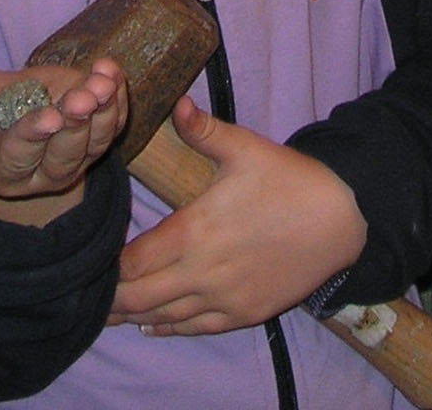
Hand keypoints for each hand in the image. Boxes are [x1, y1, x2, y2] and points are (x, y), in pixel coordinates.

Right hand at [0, 59, 126, 225]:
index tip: (49, 116)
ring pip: (95, 144)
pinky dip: (117, 100)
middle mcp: (40, 172)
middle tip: (82, 98)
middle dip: (75, 126)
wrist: (3, 111)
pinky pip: (113, 124)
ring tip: (102, 82)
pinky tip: (111, 73)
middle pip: (64, 157)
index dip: (33, 136)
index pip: (18, 156)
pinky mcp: (94, 136)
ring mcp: (73, 157)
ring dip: (103, 112)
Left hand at [110, 99, 366, 333]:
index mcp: (193, 230)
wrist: (342, 219)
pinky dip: (168, 328)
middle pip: (138, 296)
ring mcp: (223, 298)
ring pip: (163, 317)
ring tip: (109, 311)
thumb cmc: (289, 179)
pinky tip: (152, 325)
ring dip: (133, 314)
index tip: (91, 259)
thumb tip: (177, 102)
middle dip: (112, 295)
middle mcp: (202, 272)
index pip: (133, 260)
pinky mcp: (244, 313)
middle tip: (89, 290)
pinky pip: (195, 328)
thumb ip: (203, 130)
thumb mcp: (244, 148)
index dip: (108, 265)